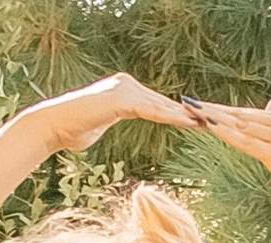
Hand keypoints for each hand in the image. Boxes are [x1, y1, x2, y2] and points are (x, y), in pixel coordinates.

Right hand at [27, 74, 194, 152]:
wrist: (53, 126)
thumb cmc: (74, 129)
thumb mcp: (101, 123)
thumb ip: (113, 118)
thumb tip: (111, 120)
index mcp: (124, 89)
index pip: (159, 104)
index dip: (181, 115)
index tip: (203, 123)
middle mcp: (126, 84)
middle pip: (164, 103)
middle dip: (190, 115)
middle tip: (217, 123)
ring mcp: (123, 89)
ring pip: (162, 107)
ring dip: (187, 117)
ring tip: (210, 125)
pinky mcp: (121, 100)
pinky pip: (152, 111)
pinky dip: (171, 117)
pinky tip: (190, 124)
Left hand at [183, 96, 270, 217]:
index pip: (243, 113)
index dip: (218, 108)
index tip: (195, 104)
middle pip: (238, 115)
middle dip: (210, 109)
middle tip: (184, 102)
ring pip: (239, 126)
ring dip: (212, 118)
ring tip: (190, 111)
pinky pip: (245, 142)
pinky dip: (225, 134)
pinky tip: (208, 126)